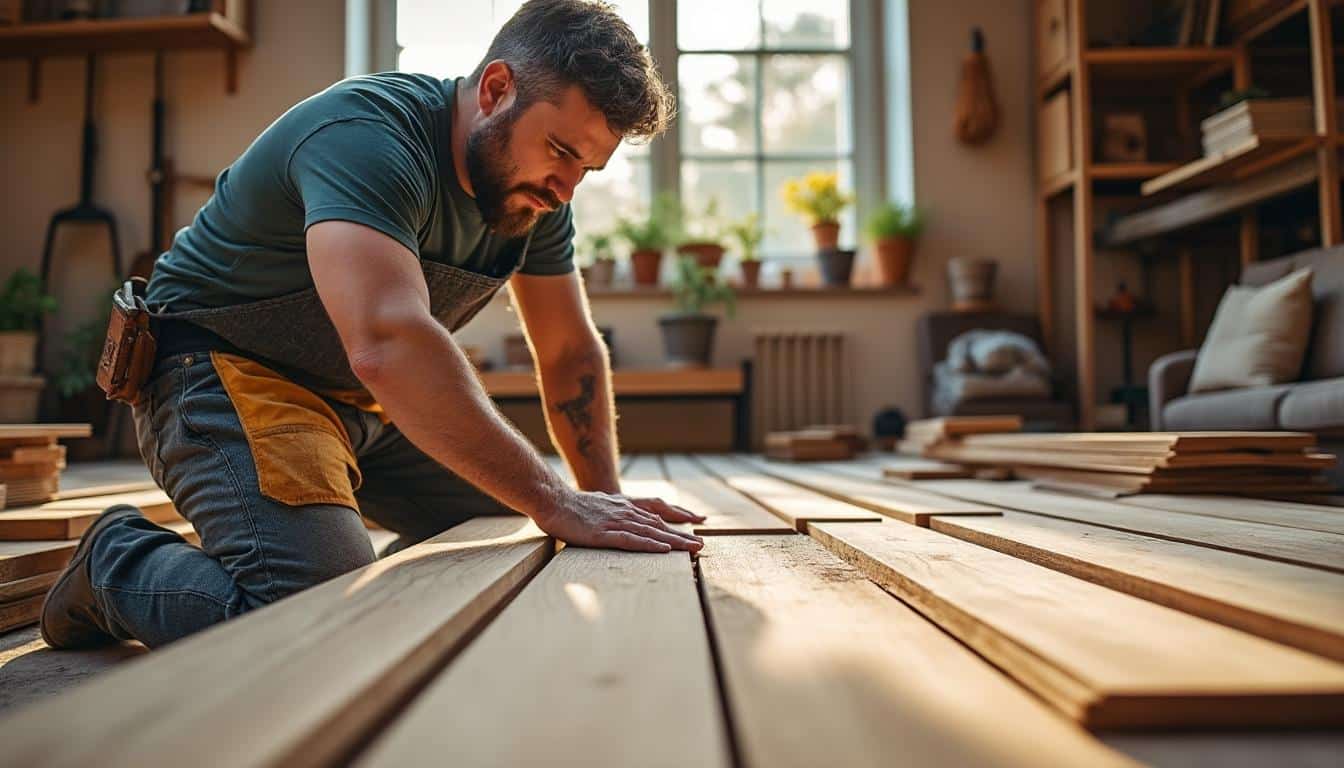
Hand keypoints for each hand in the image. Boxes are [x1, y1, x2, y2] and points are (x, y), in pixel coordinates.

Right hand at [536, 489, 705, 552]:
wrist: (552, 500)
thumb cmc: (571, 506)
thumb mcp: (599, 506)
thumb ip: (614, 512)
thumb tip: (624, 521)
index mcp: (624, 505)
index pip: (657, 509)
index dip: (678, 514)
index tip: (696, 519)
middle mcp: (625, 512)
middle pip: (659, 524)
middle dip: (682, 534)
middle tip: (702, 543)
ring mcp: (615, 522)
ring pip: (651, 532)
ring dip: (673, 541)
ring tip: (693, 548)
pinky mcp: (604, 534)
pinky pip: (631, 540)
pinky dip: (649, 545)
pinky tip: (664, 549)